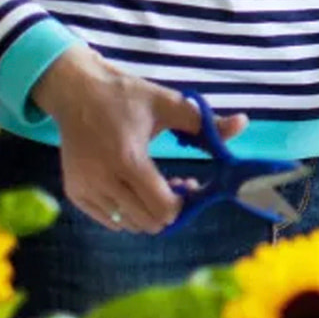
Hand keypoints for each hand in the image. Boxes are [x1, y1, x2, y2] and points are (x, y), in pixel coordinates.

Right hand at [30, 46, 247, 233]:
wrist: (76, 91)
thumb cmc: (125, 96)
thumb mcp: (168, 103)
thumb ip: (206, 122)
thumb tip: (243, 123)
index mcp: (128, 159)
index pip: (162, 208)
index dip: (184, 203)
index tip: (192, 183)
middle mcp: (103, 180)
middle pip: (148, 222)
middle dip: (170, 209)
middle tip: (178, 184)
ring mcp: (85, 190)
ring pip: (128, 225)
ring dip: (148, 213)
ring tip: (156, 186)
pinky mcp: (75, 194)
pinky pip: (109, 221)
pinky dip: (127, 212)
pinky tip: (134, 188)